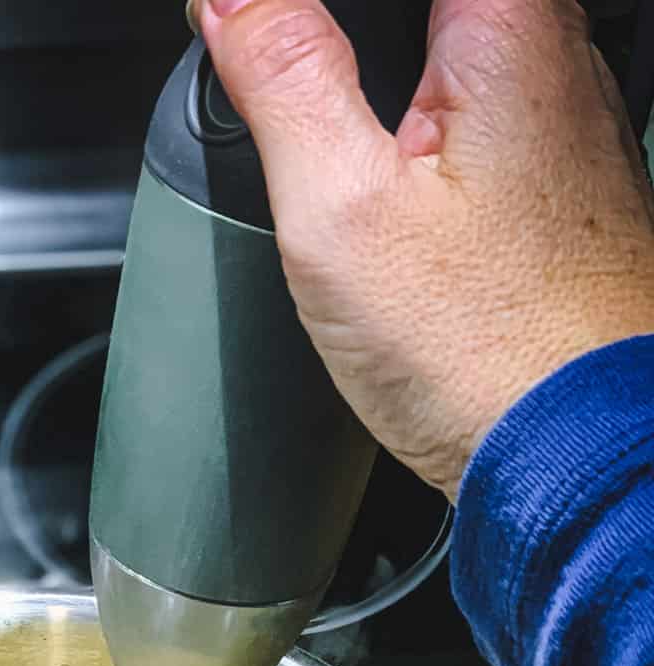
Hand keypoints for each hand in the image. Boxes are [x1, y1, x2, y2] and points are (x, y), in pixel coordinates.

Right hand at [190, 0, 653, 496]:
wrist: (570, 458)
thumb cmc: (482, 351)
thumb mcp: (336, 208)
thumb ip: (281, 76)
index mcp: (507, 24)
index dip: (301, 20)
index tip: (257, 46)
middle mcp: (556, 58)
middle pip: (406, 22)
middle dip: (336, 60)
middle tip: (290, 130)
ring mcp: (568, 128)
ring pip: (444, 69)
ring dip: (375, 112)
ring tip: (352, 200)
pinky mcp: (560, 193)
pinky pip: (474, 132)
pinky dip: (419, 161)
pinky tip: (403, 236)